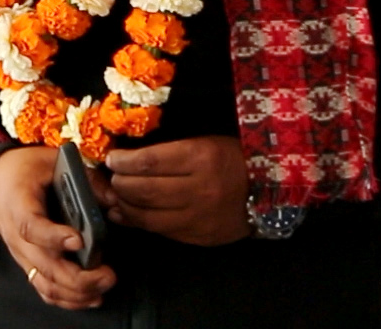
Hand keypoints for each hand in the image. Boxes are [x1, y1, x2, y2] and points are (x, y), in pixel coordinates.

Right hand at [0, 146, 116, 308]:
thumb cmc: (25, 170)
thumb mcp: (50, 161)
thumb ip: (83, 178)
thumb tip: (114, 200)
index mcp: (18, 205)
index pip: (31, 227)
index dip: (54, 236)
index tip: (79, 239)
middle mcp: (17, 237)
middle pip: (44, 266)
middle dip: (79, 277)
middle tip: (108, 273)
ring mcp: (23, 255)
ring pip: (46, 284)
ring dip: (77, 292)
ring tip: (104, 285)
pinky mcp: (30, 265)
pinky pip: (46, 289)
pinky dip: (68, 299)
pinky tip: (91, 297)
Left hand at [104, 135, 251, 245]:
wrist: (270, 191)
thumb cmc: (234, 158)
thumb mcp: (205, 143)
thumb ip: (169, 152)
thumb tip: (128, 160)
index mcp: (201, 157)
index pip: (149, 162)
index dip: (123, 161)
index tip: (112, 158)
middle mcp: (198, 189)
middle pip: (143, 190)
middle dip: (119, 184)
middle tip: (110, 177)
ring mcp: (197, 217)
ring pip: (147, 215)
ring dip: (123, 205)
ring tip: (115, 196)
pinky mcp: (197, 237)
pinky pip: (159, 231)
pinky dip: (137, 223)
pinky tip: (126, 214)